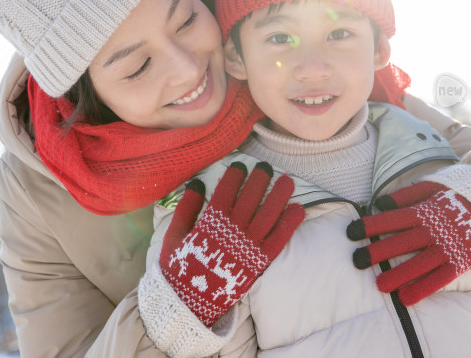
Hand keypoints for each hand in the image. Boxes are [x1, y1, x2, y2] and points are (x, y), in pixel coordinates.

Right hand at [161, 162, 304, 326]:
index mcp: (209, 223)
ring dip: (279, 195)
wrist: (189, 305)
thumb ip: (185, 209)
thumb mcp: (173, 237)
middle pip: (250, 198)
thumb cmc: (178, 270)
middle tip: (266, 167)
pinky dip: (289, 224)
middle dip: (259, 179)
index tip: (240, 165)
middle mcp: (232, 231)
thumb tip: (196, 183)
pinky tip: (298, 209)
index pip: (226, 191)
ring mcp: (248, 246)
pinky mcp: (259, 262)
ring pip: (268, 214)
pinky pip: (278, 239)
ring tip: (287, 181)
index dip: (234, 176)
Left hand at [346, 181, 470, 305]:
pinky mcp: (460, 262)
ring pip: (421, 263)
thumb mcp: (431, 187)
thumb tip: (380, 203)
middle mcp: (435, 230)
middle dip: (380, 251)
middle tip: (357, 260)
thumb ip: (406, 195)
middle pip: (404, 241)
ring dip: (400, 275)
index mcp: (425, 210)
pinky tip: (406, 298)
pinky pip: (441, 278)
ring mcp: (448, 247)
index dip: (372, 225)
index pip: (394, 218)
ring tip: (379, 285)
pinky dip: (424, 288)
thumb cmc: (452, 196)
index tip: (351, 232)